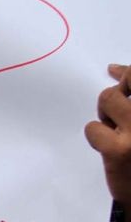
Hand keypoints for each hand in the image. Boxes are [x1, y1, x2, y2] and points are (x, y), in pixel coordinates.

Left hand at [85, 64, 130, 221]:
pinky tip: (107, 149)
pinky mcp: (119, 151)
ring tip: (114, 133)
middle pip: (124, 85)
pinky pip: (93, 127)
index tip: (113, 71)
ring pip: (107, 99)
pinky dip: (95, 136)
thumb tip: (116, 71)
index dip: (127, 72)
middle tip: (114, 117)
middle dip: (113, 98)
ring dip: (105, 115)